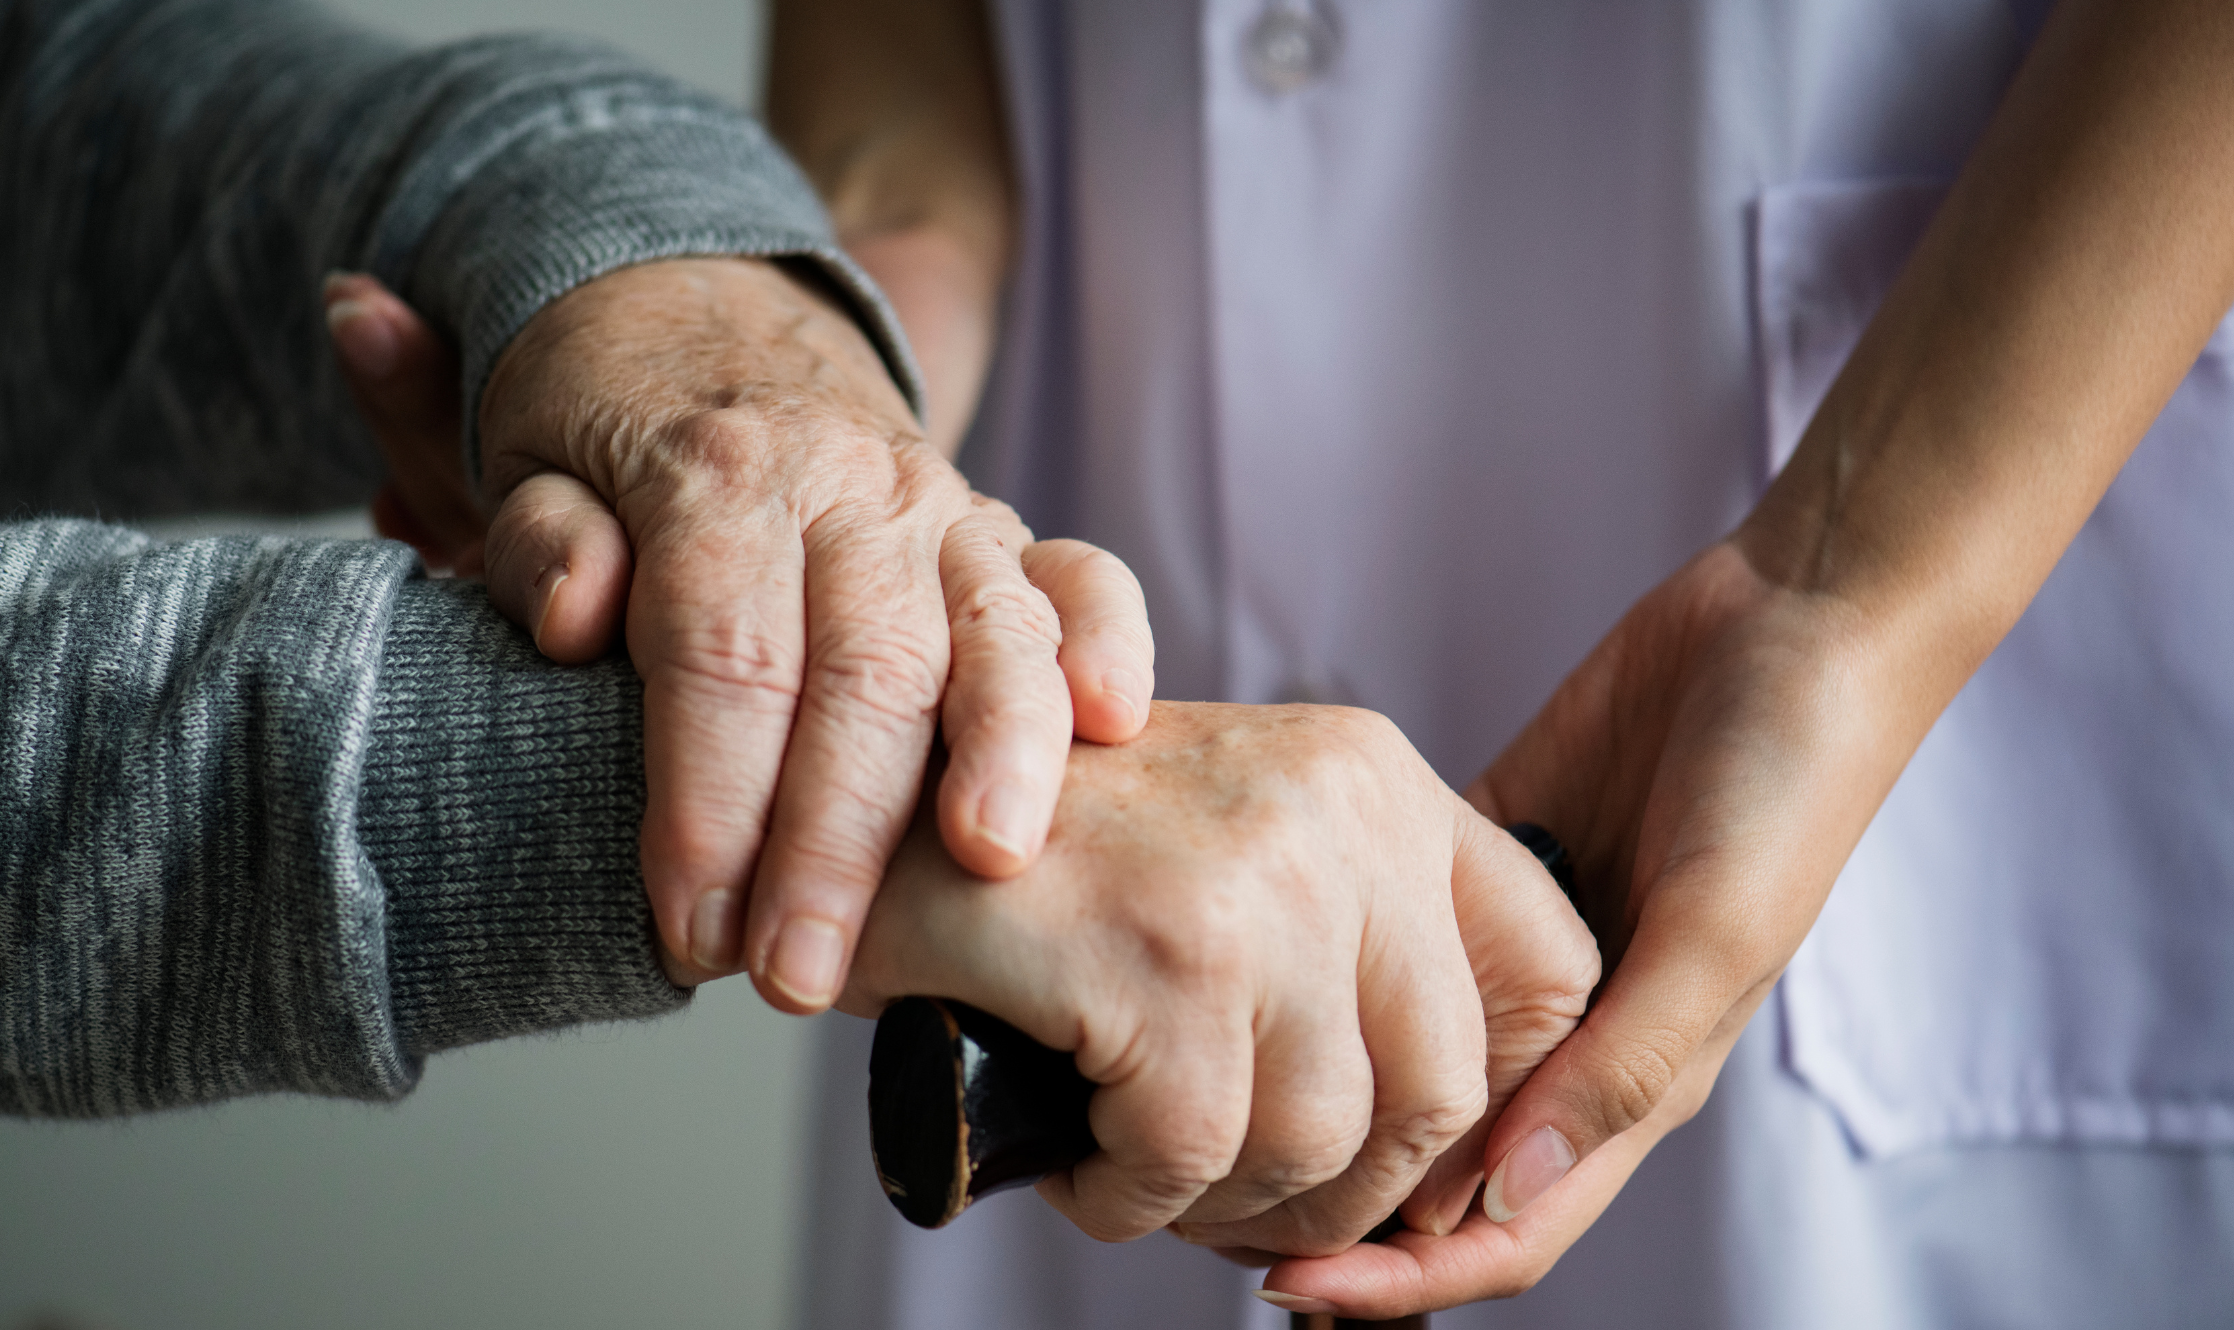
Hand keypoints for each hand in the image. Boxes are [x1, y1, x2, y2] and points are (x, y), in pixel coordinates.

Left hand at [322, 262, 1154, 1007]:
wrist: (704, 315)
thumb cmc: (610, 423)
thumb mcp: (528, 460)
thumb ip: (543, 542)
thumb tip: (578, 617)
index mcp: (719, 473)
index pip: (724, 655)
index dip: (710, 803)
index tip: (692, 929)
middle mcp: (849, 486)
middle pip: (864, 668)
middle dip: (838, 836)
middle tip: (800, 975)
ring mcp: (942, 509)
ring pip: (992, 629)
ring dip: (999, 754)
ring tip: (988, 865)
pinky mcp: (1004, 534)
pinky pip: (1083, 577)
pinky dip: (1108, 642)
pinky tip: (1114, 725)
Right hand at [842, 701, 1597, 1252]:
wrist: (856, 810)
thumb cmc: (1046, 861)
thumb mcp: (1238, 853)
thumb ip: (1359, 945)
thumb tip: (1467, 1145)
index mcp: (1375, 776)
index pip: (1548, 969)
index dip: (1495, 1101)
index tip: (1404, 1159)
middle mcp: (1340, 809)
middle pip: (1440, 1090)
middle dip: (1343, 1190)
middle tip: (1243, 1204)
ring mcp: (1256, 879)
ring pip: (1318, 1142)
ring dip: (1222, 1201)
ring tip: (1141, 1172)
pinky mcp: (1161, 955)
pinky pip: (1189, 1159)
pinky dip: (1129, 1200)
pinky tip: (1081, 1163)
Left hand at [1253, 542, 1916, 1316]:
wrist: (1796, 622)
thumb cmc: (1788, 781)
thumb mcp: (1718, 927)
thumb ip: (1625, 1059)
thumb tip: (1509, 1185)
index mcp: (1638, 1075)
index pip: (1508, 1222)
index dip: (1406, 1277)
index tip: (1287, 1288)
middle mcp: (1571, 1032)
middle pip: (1440, 1166)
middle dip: (1342, 1211)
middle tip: (1216, 1215)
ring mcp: (1524, 950)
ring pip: (1407, 1062)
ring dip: (1330, 1099)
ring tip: (1217, 1106)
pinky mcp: (1489, 860)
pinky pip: (1397, 936)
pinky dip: (1336, 969)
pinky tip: (1260, 971)